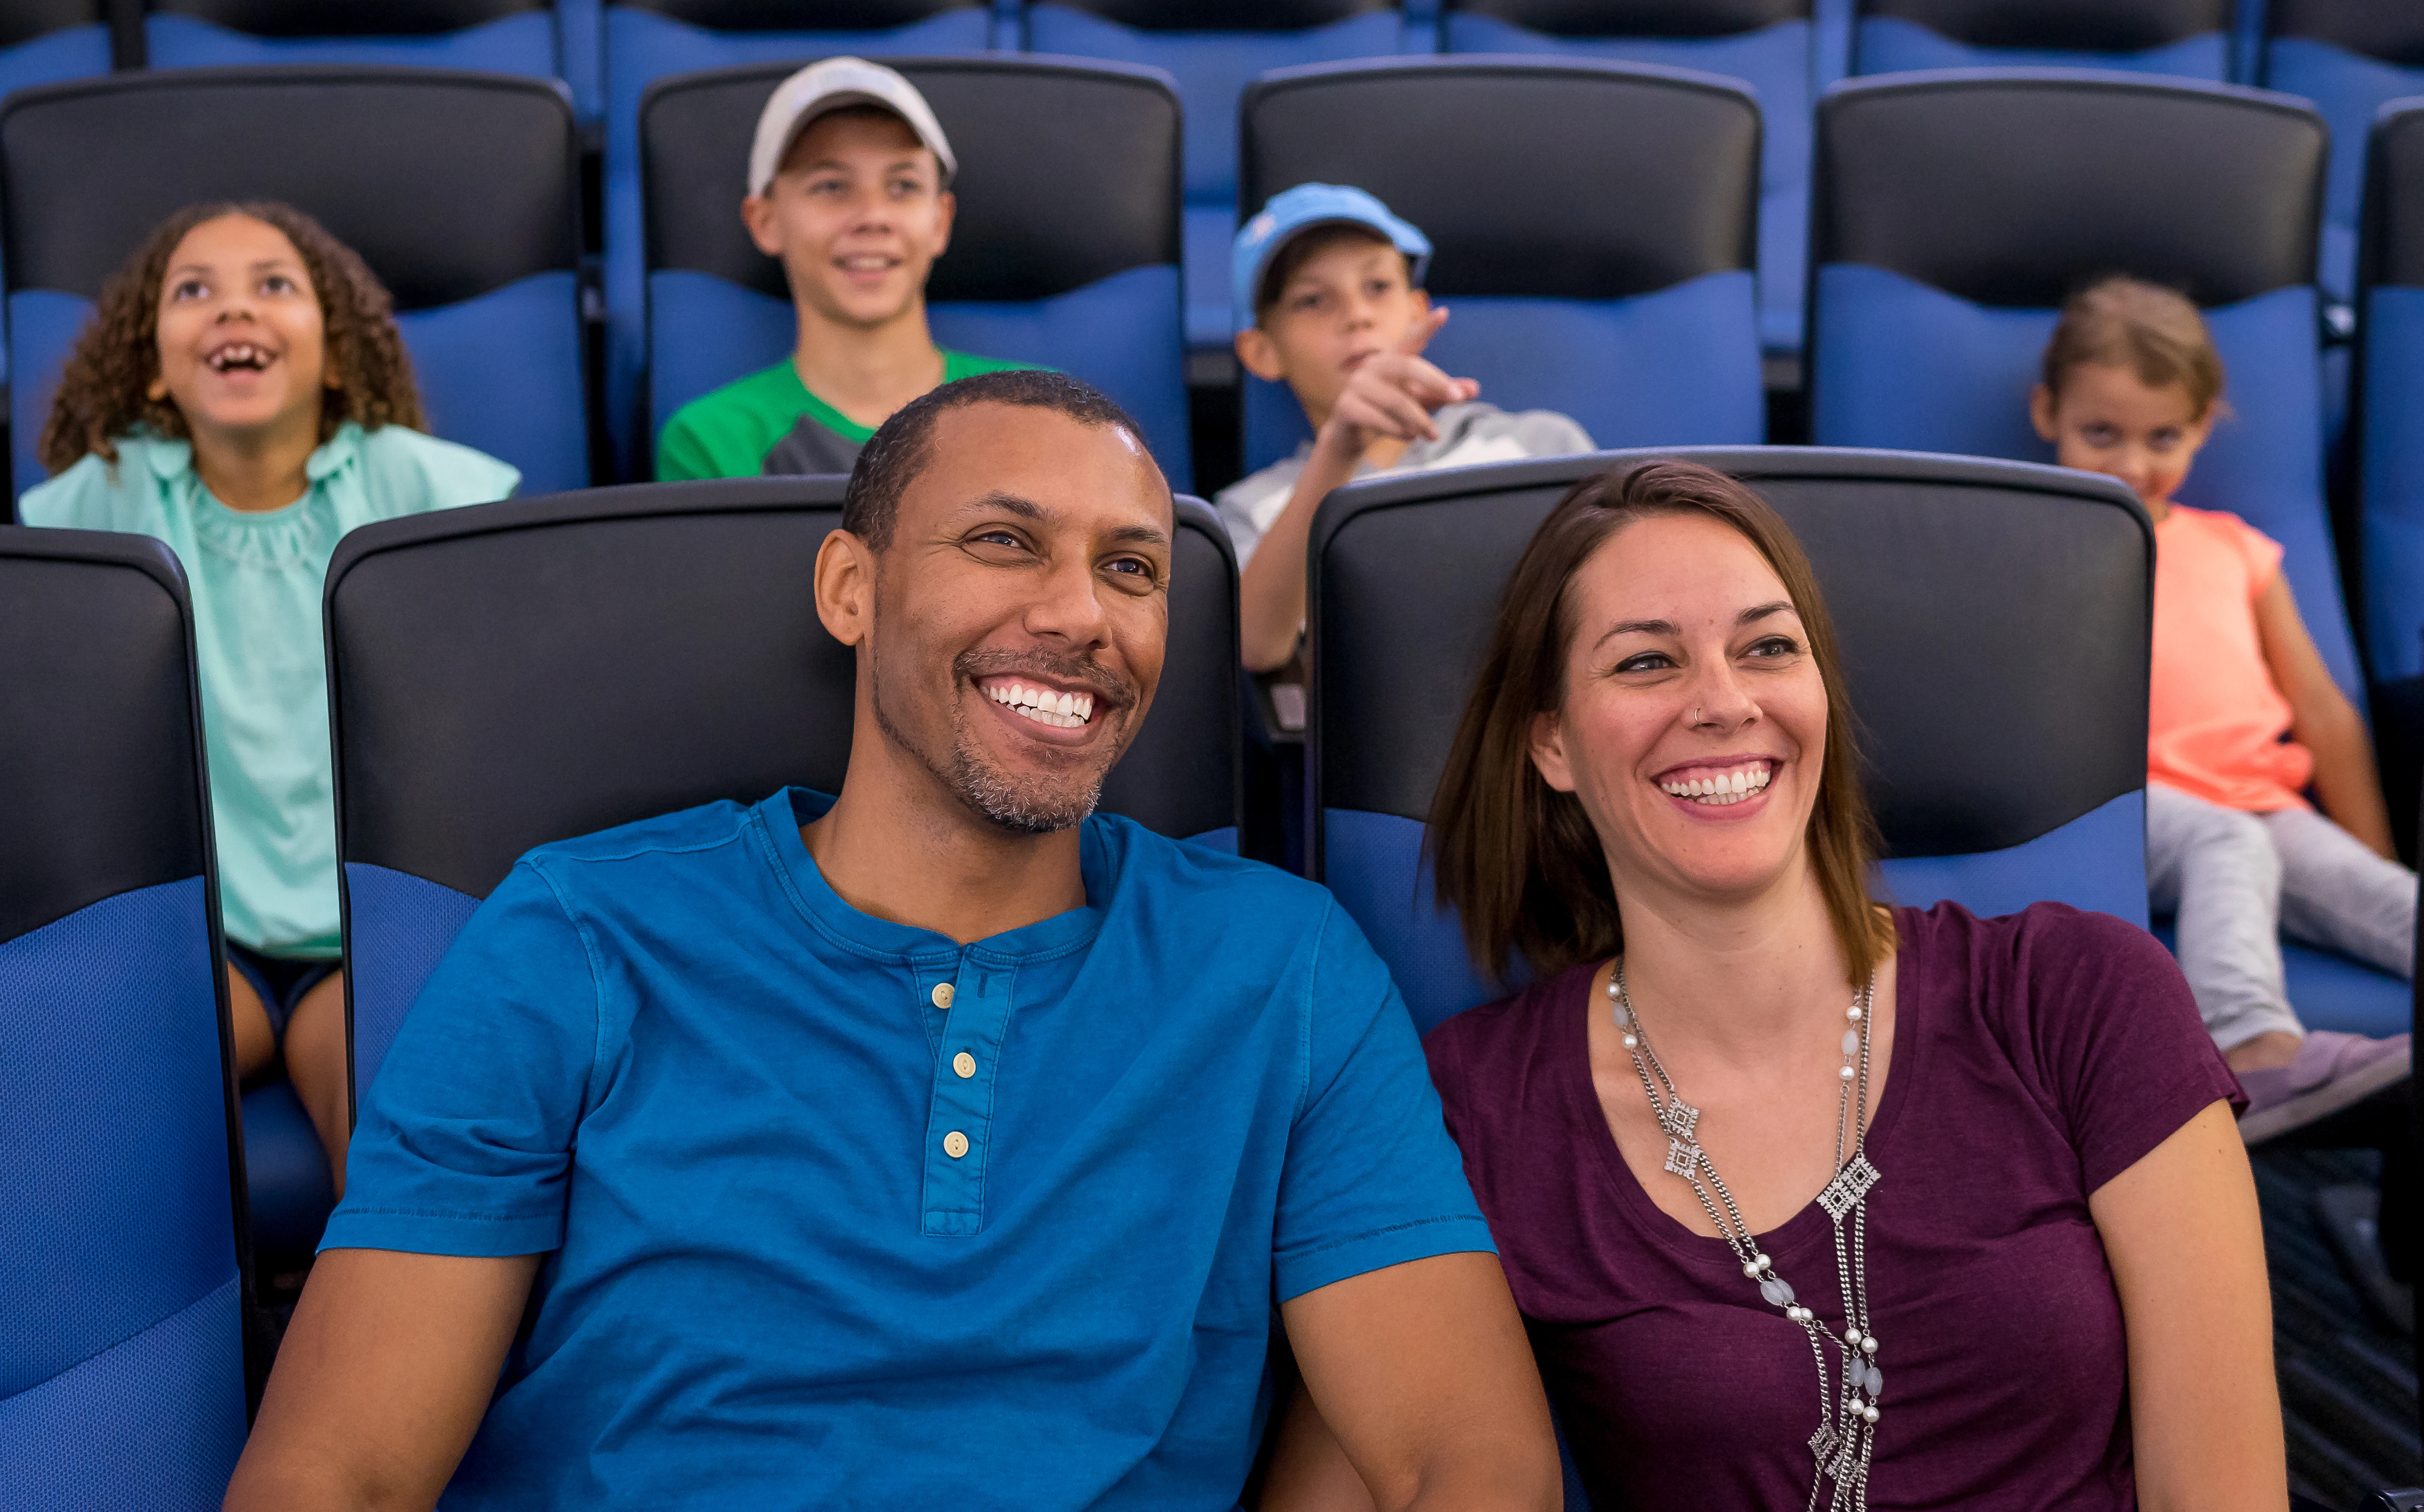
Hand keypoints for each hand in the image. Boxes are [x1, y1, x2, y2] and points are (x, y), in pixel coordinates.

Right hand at [1315, 307, 1479, 461]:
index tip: (1444, 313)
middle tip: (1458, 398)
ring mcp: (1357, 385)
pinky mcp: (1346, 407)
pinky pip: (1377, 418)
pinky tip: (1409, 438)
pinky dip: (1397, 430)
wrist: (1352, 438)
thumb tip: (1474, 389)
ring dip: (1419, 420)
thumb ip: (1442, 394)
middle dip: (1435, 382)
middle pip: (1408, 366)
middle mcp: (1373, 366)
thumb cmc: (1388, 413)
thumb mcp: (1419, 402)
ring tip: (1434, 434)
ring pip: (1396, 399)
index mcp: (1392, 359)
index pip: (1411, 340)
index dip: (1426, 326)